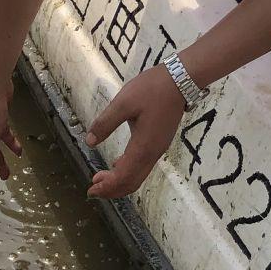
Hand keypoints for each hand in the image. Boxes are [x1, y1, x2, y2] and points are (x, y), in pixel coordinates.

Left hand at [84, 64, 184, 197]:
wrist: (180, 80)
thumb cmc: (151, 89)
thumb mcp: (123, 102)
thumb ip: (106, 123)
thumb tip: (90, 142)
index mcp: (143, 147)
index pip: (123, 177)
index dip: (107, 187)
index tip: (90, 190)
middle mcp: (152, 153)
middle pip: (132, 182)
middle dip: (112, 189)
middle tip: (93, 188)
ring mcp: (158, 149)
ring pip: (138, 175)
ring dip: (119, 181)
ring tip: (101, 177)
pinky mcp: (159, 142)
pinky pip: (142, 165)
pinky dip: (128, 170)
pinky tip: (118, 163)